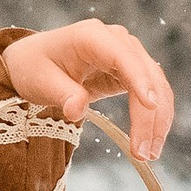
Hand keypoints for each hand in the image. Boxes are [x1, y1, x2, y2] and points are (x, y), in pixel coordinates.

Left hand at [0, 18, 174, 163]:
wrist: (33, 62)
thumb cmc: (35, 67)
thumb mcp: (41, 81)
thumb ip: (62, 94)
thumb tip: (76, 110)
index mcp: (91, 36)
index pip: (123, 57)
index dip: (139, 79)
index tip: (150, 105)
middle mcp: (116, 40)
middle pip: (145, 75)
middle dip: (150, 114)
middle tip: (143, 153)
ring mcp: (127, 54)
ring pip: (155, 85)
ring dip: (157, 120)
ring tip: (149, 154)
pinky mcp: (130, 71)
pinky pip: (151, 92)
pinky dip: (154, 117)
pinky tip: (150, 141)